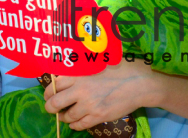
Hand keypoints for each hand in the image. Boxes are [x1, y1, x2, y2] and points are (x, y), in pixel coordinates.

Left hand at [43, 61, 161, 130]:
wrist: (138, 83)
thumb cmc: (119, 68)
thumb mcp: (96, 62)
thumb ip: (81, 68)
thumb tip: (66, 71)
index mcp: (78, 75)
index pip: (55, 85)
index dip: (49, 91)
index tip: (49, 94)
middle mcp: (80, 90)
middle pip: (55, 103)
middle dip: (50, 107)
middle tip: (51, 107)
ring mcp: (89, 105)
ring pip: (67, 116)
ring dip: (63, 117)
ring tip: (63, 116)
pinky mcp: (98, 116)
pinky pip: (81, 125)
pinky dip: (75, 125)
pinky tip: (74, 123)